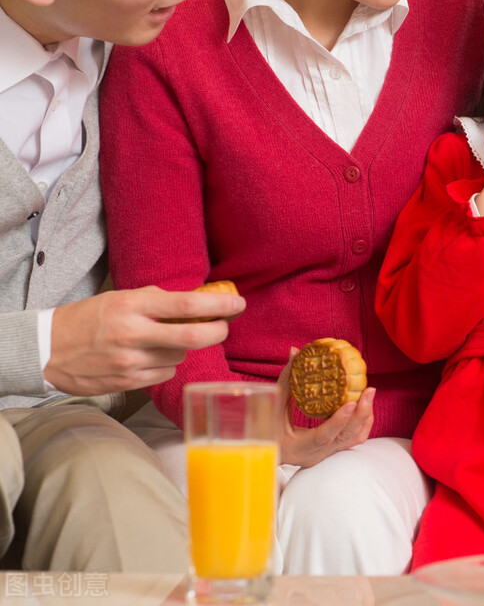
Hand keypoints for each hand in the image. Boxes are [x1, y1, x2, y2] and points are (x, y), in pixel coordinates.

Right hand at [46, 286, 241, 394]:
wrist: (47, 349)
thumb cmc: (88, 318)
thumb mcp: (120, 298)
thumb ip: (157, 300)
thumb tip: (199, 300)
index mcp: (131, 306)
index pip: (186, 306)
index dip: (219, 306)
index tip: (238, 304)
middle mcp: (133, 334)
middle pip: (192, 337)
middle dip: (217, 332)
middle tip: (223, 326)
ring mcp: (130, 362)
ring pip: (180, 357)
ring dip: (182, 348)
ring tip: (164, 340)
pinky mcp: (127, 382)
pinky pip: (165, 374)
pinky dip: (167, 365)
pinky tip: (151, 356)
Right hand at [275, 349, 373, 467]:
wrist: (265, 453)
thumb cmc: (266, 429)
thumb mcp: (272, 407)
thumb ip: (286, 381)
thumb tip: (296, 352)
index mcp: (298, 447)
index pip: (322, 436)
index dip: (338, 421)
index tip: (351, 403)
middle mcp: (315, 454)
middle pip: (345, 437)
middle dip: (360, 414)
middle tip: (369, 390)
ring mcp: (325, 454)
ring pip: (353, 439)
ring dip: (364, 417)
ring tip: (369, 394)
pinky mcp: (332, 451)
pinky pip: (354, 439)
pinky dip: (362, 423)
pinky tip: (365, 406)